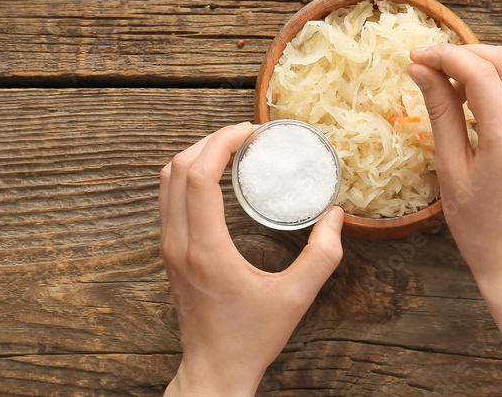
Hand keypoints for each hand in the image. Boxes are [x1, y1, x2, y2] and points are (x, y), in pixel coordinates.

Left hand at [159, 122, 344, 396]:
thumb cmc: (252, 338)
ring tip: (232, 147)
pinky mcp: (171, 252)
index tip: (250, 131)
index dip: (222, 143)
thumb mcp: (296, 298)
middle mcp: (180, 243)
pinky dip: (188, 174)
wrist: (215, 370)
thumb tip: (335, 216)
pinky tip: (217, 175)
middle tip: (246, 134)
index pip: (198, 176)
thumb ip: (322, 256)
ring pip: (166, 180)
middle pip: (176, 168)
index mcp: (207, 250)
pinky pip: (169, 197)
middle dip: (210, 140)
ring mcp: (170, 247)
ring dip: (196, 154)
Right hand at [407, 44, 501, 287]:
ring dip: (486, 61)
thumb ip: (440, 112)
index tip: (416, 57)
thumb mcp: (450, 169)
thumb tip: (420, 70)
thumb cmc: (478, 226)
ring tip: (453, 82)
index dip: (444, 56)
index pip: (480, 72)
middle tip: (430, 65)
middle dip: (465, 52)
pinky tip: (478, 95)